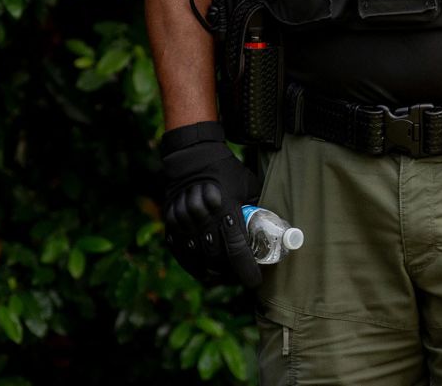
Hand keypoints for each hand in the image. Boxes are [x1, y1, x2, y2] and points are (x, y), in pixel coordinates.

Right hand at [160, 123, 261, 288]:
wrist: (193, 158)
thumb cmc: (228, 172)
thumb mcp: (249, 188)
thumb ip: (255, 211)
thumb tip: (270, 233)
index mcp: (225, 208)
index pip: (237, 248)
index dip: (246, 269)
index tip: (255, 282)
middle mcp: (202, 218)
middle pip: (217, 258)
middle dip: (231, 273)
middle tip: (241, 276)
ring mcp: (183, 223)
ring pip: (198, 259)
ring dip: (213, 272)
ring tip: (224, 276)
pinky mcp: (170, 225)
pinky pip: (182, 254)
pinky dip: (193, 266)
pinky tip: (204, 271)